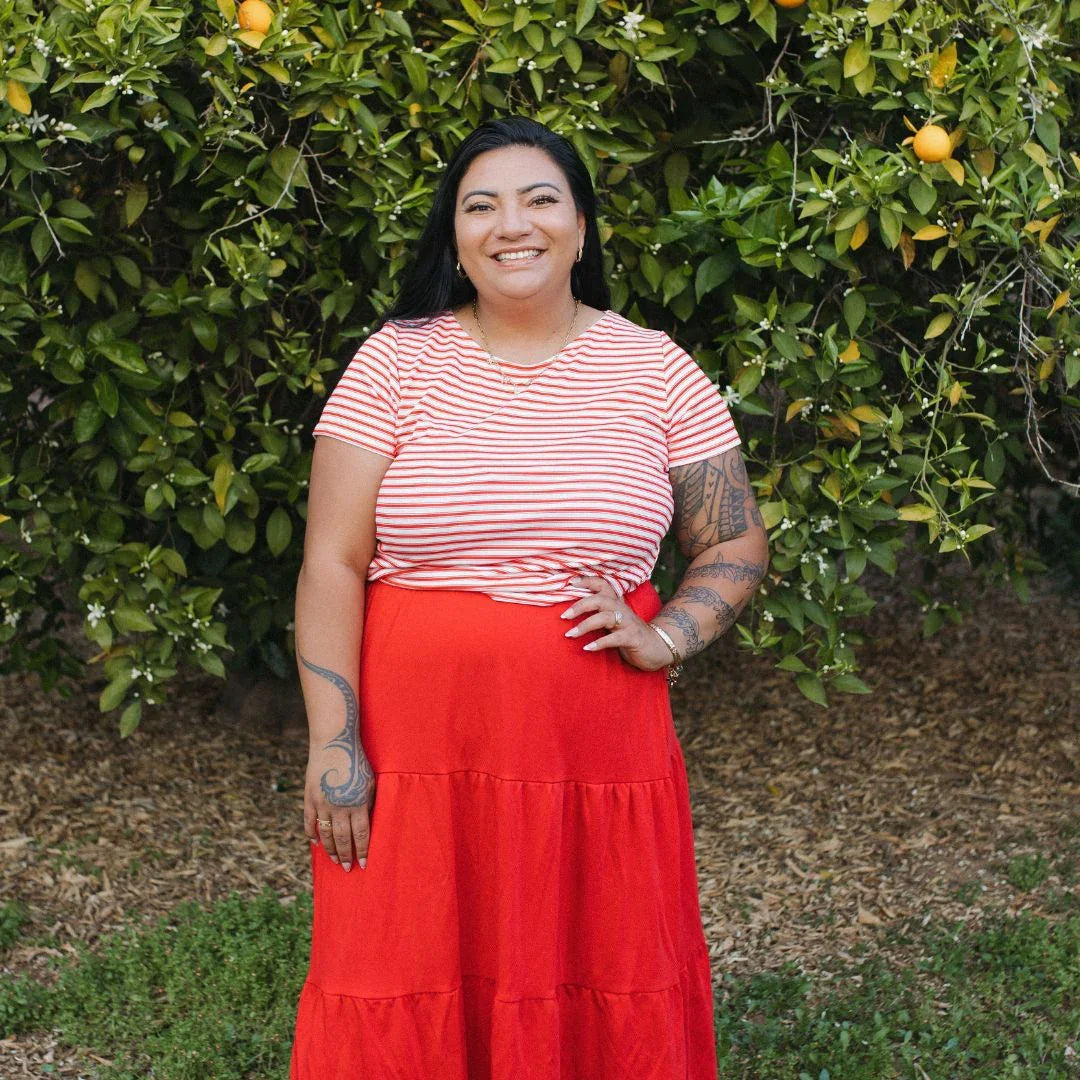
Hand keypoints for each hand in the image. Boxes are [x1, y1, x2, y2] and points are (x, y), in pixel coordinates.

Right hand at [304, 745, 375, 871]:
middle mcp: (339, 806)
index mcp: (358, 803)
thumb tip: (366, 825)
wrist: (335, 742)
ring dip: (330, 850)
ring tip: (334, 861)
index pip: (361, 835)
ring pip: (325, 834)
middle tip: (347, 868)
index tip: (364, 864)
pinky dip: (312, 834)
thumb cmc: (358, 761)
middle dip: (346, 856)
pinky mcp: (310, 797)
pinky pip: (309, 821)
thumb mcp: (371, 782)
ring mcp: (322, 803)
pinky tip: (316, 843)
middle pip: (343, 839)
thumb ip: (368, 804)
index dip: (362, 852)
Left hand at [560, 575, 672, 673]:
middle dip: (580, 606)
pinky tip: (587, 648)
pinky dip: (600, 643)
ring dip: (585, 625)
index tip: (570, 582)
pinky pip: (614, 638)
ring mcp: (628, 623)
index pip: (602, 584)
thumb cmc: (629, 633)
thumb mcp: (614, 620)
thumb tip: (571, 611)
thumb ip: (598, 613)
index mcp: (616, 602)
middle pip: (599, 600)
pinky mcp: (632, 638)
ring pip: (605, 618)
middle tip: (563, 616)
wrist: (657, 647)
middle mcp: (621, 609)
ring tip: (570, 634)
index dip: (587, 581)